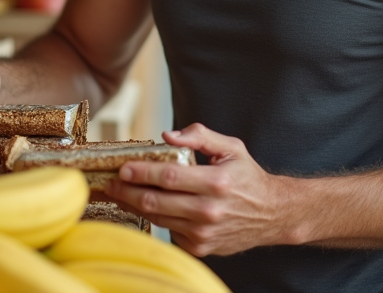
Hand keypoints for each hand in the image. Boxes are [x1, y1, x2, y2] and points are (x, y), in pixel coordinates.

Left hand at [104, 123, 293, 256]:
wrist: (272, 214)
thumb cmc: (248, 178)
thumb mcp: (231, 147)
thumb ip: (200, 135)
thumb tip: (168, 135)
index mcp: (216, 183)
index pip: (169, 177)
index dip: (142, 172)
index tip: (123, 168)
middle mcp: (209, 210)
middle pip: (157, 201)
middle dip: (127, 191)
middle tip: (110, 183)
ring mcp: (204, 233)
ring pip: (158, 218)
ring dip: (134, 205)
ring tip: (120, 193)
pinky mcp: (200, 247)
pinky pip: (168, 232)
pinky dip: (154, 218)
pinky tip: (145, 206)